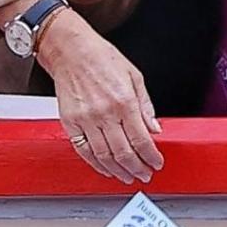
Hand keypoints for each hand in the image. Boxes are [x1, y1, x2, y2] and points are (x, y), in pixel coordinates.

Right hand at [36, 7, 162, 183]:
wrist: (71, 51)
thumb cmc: (102, 58)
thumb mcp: (134, 76)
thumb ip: (146, 105)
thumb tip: (154, 128)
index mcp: (124, 102)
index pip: (141, 139)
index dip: (151, 156)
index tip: (156, 163)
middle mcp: (105, 113)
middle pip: (124, 153)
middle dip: (138, 168)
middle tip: (145, 174)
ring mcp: (85, 120)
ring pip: (104, 156)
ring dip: (119, 171)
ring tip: (128, 176)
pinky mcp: (70, 123)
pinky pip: (84, 151)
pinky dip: (96, 164)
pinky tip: (106, 169)